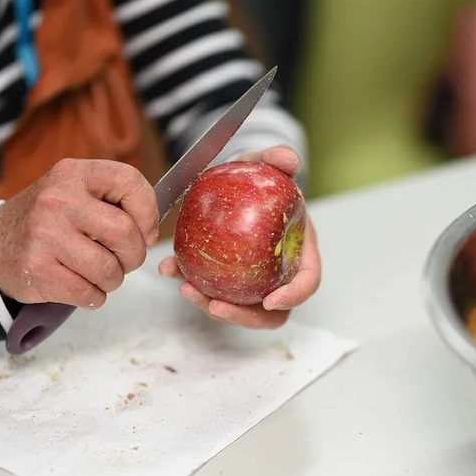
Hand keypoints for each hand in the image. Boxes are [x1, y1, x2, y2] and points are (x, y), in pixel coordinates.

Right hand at [0, 158, 158, 308]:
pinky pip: (89, 293)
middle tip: (122, 259)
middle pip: (125, 233)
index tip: (144, 231)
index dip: (148, 212)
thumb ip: (114, 200)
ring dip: (113, 280)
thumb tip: (150, 232)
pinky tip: (81, 286)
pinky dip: (94, 296)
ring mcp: (45, 235)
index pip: (130, 181)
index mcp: (73, 173)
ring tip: (99, 273)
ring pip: (110, 269)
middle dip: (133, 255)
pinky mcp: (37, 269)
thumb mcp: (75, 191)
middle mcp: (58, 199)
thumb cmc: (49, 221)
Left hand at [158, 145, 322, 328]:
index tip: (270, 300)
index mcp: (300, 251)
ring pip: (240, 308)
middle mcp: (279, 273)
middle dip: (245, 317)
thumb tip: (288, 159)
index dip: (293, 296)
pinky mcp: (226, 279)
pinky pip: (211, 290)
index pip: (307, 282)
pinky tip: (169, 270)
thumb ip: (276, 159)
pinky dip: (189, 283)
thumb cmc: (257, 179)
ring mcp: (253, 281)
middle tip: (216, 305)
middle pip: (272, 312)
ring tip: (186, 289)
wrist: (234, 183)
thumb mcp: (264, 164)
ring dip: (212, 305)